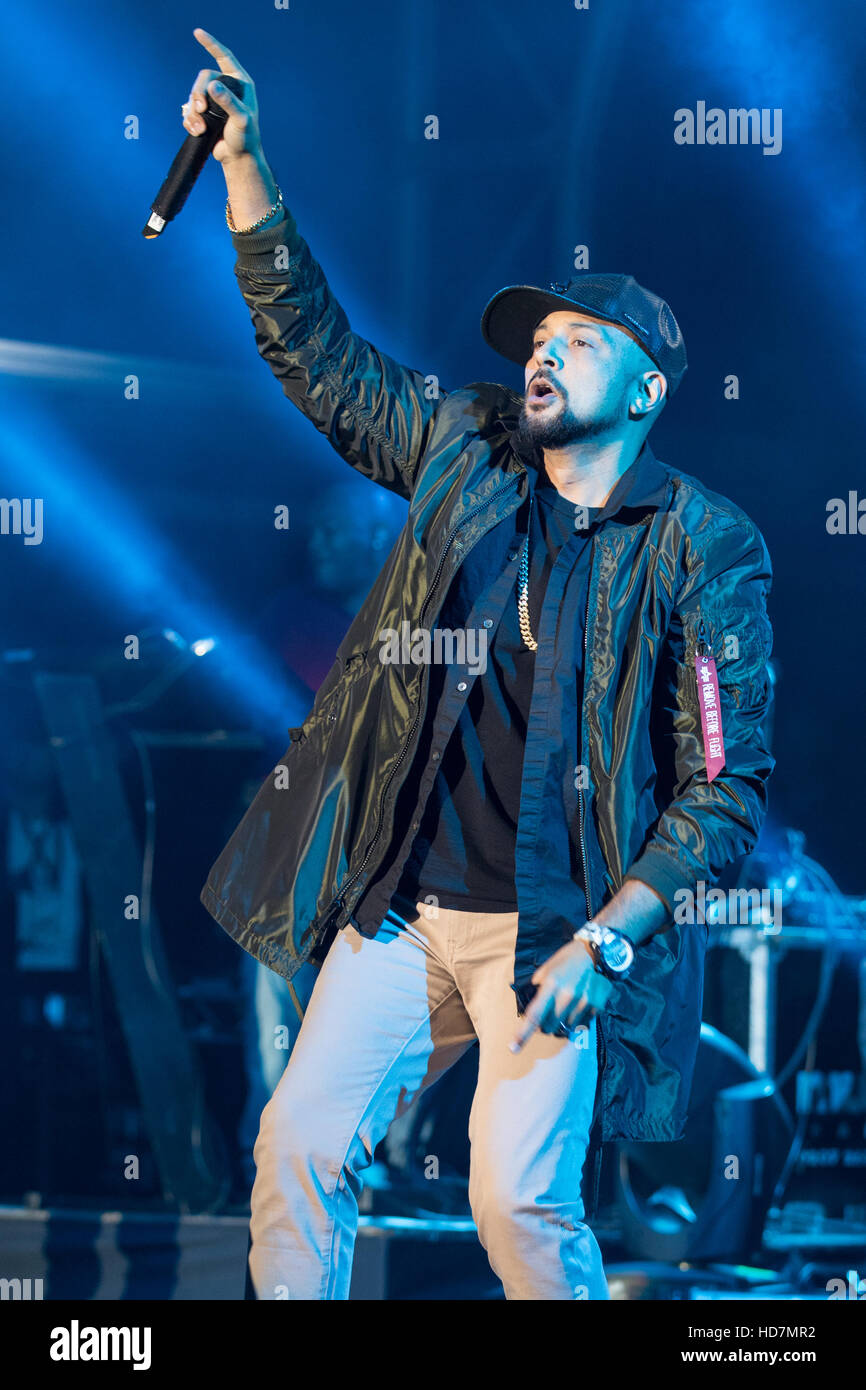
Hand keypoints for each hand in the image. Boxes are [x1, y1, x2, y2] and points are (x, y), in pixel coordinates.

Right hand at [182, 28, 262, 164]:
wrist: (238, 158)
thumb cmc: (245, 138)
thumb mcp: (240, 119)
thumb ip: (228, 102)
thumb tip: (213, 86)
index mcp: (239, 83)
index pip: (224, 57)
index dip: (211, 44)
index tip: (197, 33)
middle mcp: (226, 88)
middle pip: (202, 79)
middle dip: (197, 94)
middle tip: (200, 110)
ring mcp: (214, 101)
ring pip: (193, 95)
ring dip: (192, 112)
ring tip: (199, 128)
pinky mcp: (205, 114)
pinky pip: (189, 110)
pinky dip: (189, 120)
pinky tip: (196, 131)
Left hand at [509, 938, 612, 1053]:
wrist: (593, 954)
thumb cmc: (564, 961)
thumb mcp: (545, 970)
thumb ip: (537, 990)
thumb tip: (529, 1012)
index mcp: (551, 984)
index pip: (535, 1014)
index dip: (523, 1033)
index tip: (513, 1048)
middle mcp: (568, 995)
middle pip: (549, 1026)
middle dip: (545, 1025)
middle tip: (548, 1013)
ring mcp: (583, 1002)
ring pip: (565, 1029)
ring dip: (561, 1023)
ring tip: (564, 1007)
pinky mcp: (596, 1007)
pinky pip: (581, 1025)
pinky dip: (576, 1020)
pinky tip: (577, 1005)